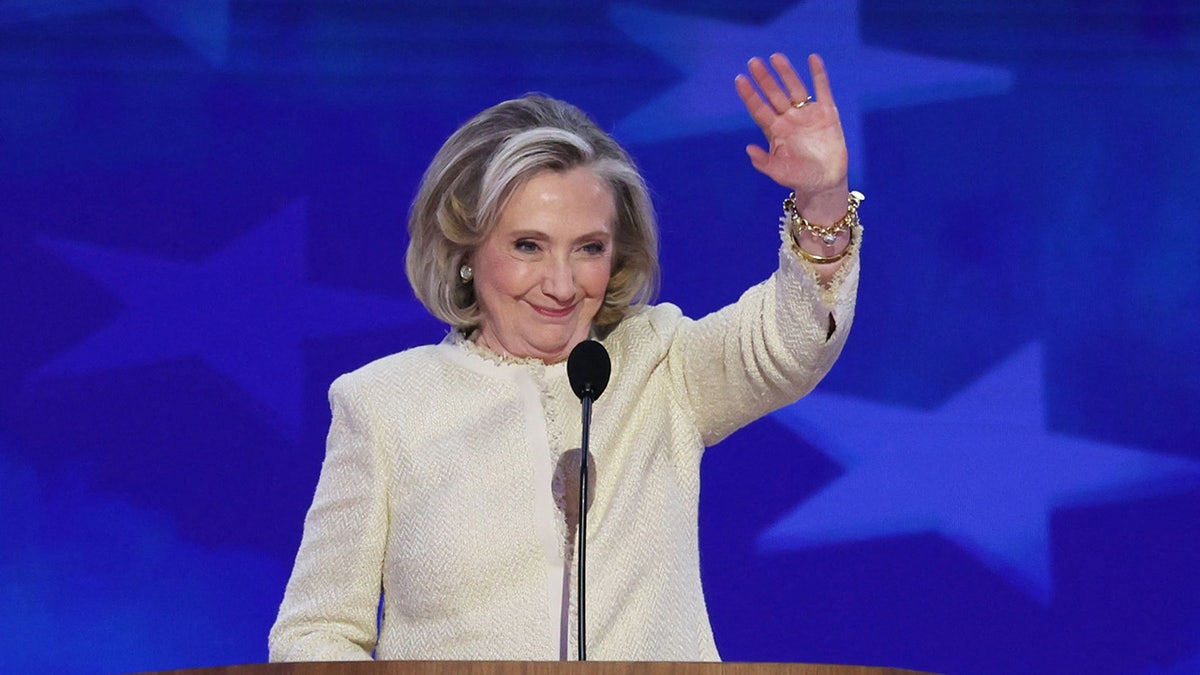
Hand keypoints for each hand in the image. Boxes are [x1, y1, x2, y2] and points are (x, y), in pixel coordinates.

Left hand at [736, 53, 848, 208]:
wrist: (826, 182)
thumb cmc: (800, 178)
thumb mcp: (780, 173)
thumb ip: (764, 163)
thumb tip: (748, 149)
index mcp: (775, 131)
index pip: (758, 109)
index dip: (749, 95)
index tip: (739, 80)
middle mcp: (788, 119)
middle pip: (773, 94)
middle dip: (764, 79)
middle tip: (753, 62)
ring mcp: (807, 114)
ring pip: (794, 88)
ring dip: (785, 73)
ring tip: (775, 57)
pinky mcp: (827, 113)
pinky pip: (822, 90)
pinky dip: (818, 74)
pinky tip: (813, 58)